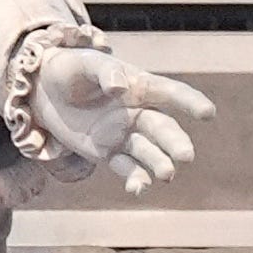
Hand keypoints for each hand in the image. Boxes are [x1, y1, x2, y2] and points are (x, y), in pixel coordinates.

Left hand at [24, 47, 214, 194]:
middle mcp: (138, 112)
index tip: (208, 113)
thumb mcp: (84, 63)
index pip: (170, 93)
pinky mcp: (107, 152)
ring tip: (167, 175)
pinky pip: (126, 168)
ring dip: (159, 163)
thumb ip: (104, 73)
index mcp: (140, 85)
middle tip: (186, 155)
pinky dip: (135, 179)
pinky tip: (137, 189)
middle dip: (175, 142)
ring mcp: (124, 134)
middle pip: (162, 128)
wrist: (44, 88)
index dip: (190, 102)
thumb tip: (119, 89)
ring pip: (148, 152)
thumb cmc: (70, 68)